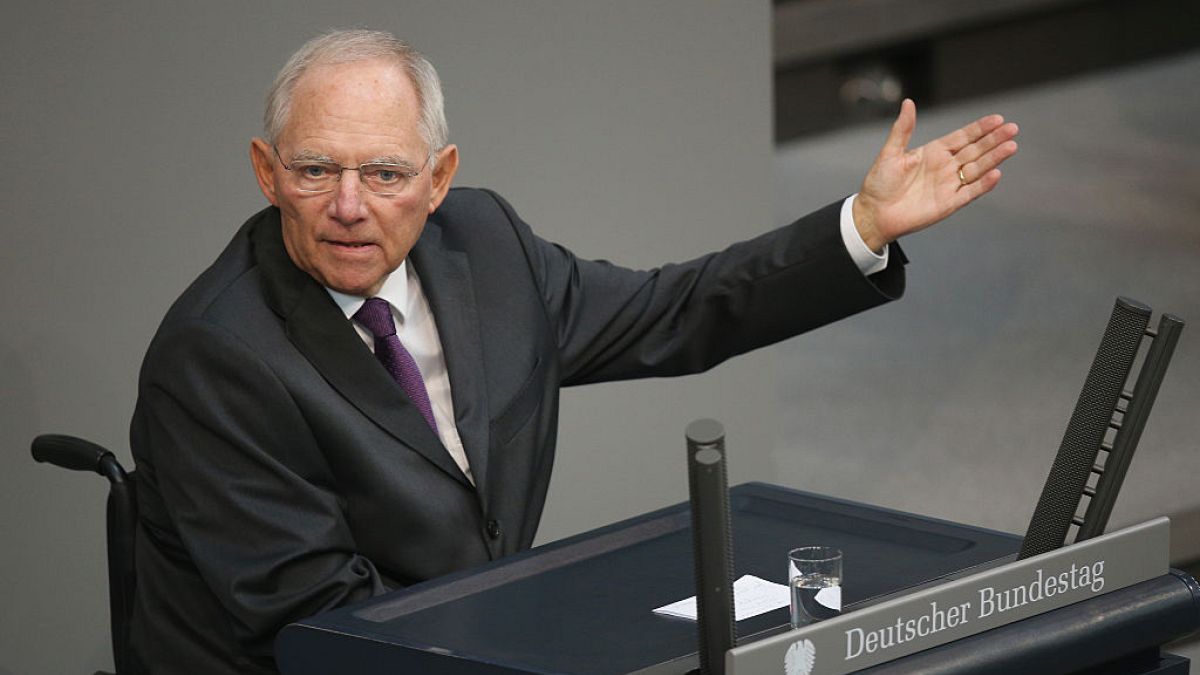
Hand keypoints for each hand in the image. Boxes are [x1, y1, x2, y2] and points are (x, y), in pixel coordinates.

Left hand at [852, 99, 1018, 251]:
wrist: (874, 213)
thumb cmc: (879, 183)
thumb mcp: (890, 153)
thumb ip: (903, 130)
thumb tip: (908, 102)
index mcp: (934, 152)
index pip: (963, 137)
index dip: (980, 128)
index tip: (998, 119)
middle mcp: (945, 167)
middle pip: (975, 150)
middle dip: (994, 140)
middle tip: (1012, 128)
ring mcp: (949, 185)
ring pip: (977, 169)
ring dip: (994, 158)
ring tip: (1011, 146)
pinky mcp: (948, 204)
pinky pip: (969, 192)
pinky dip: (983, 184)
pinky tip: (996, 174)